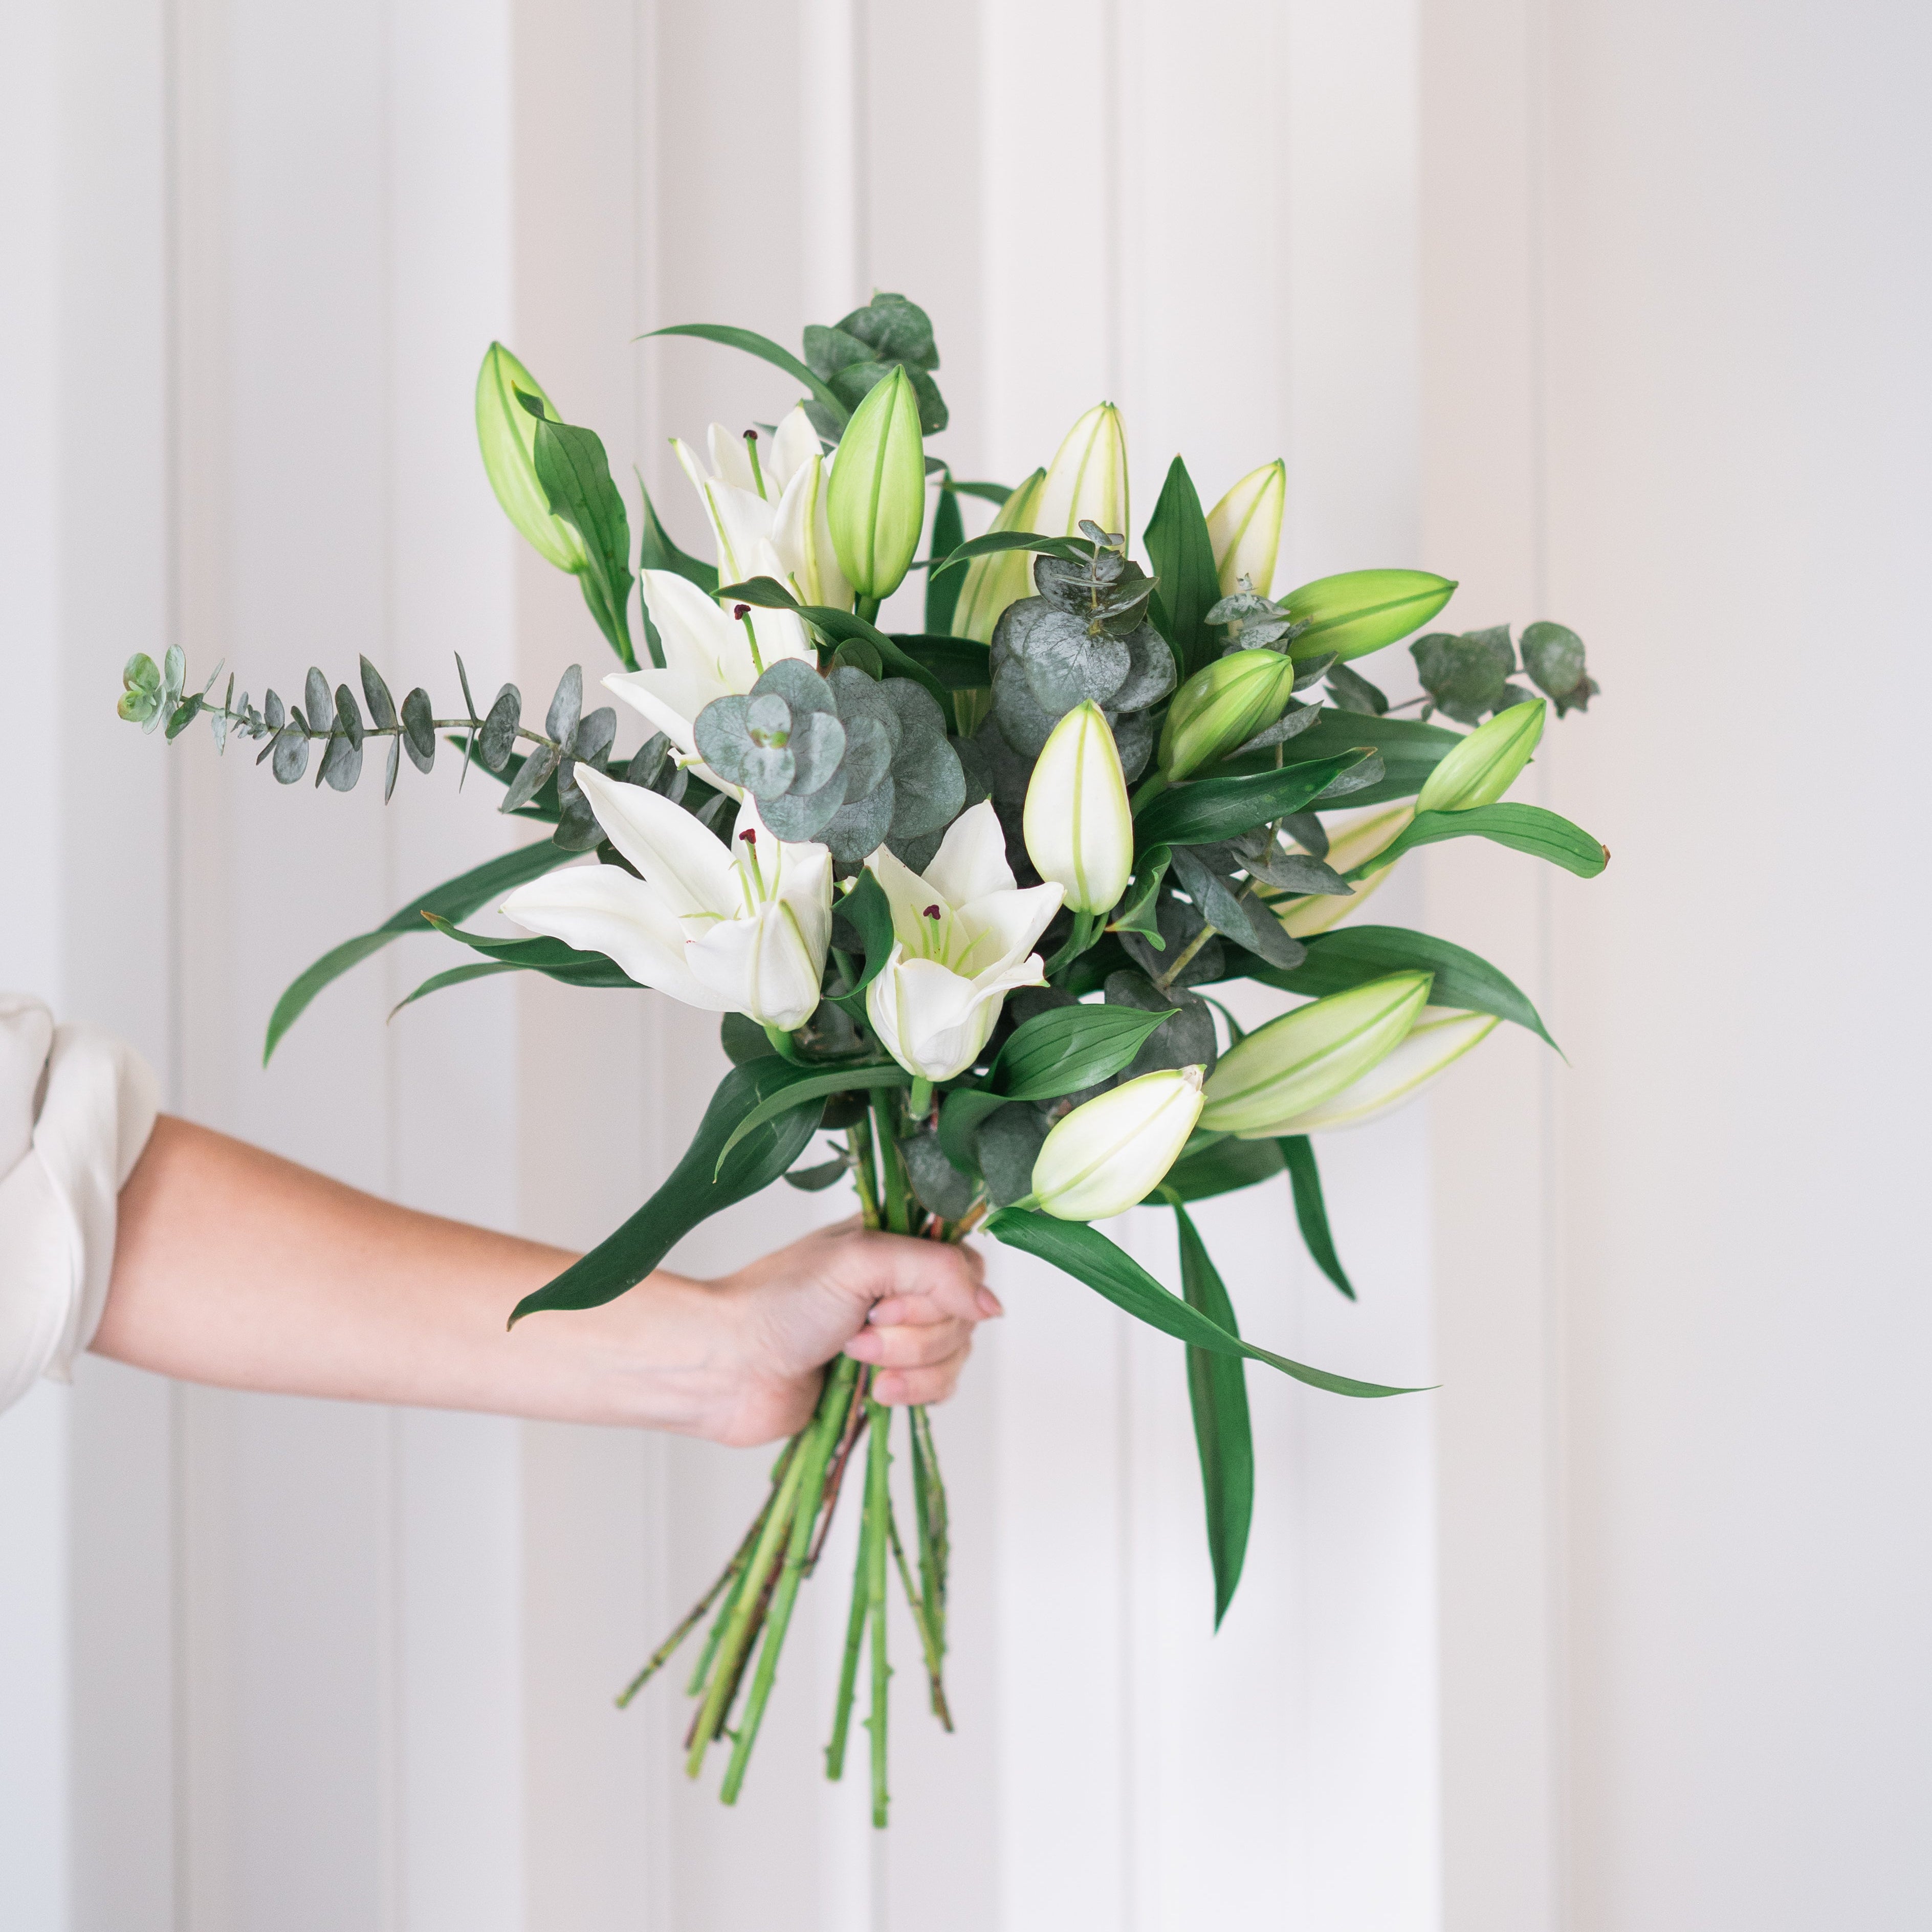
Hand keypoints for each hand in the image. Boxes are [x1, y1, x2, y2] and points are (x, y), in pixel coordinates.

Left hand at [699, 1221, 1001, 1445]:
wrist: (728, 1367)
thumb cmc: (779, 1303)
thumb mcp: (861, 1262)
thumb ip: (937, 1271)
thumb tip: (993, 1307)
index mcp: (895, 1244)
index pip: (964, 1264)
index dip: (943, 1292)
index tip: (891, 1301)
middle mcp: (901, 1286)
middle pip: (963, 1316)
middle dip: (913, 1334)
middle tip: (858, 1330)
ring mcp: (896, 1336)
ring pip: (954, 1356)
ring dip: (908, 1365)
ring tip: (854, 1359)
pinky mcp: (889, 1381)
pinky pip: (937, 1390)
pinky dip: (911, 1393)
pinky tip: (873, 1392)